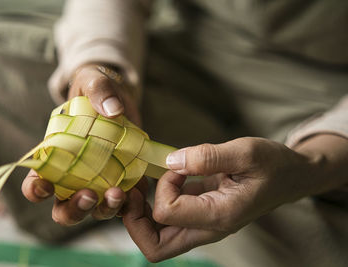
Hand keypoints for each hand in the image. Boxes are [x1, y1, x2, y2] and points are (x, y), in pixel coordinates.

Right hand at [22, 63, 140, 224]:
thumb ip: (98, 89)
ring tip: (119, 194)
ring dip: (104, 209)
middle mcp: (73, 176)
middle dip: (74, 209)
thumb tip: (112, 110)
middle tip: (90, 195)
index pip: (36, 181)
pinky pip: (123, 202)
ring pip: (94, 210)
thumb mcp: (93, 81)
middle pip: (64, 208)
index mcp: (55, 155)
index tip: (45, 187)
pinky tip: (138, 190)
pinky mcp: (121, 181)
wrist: (120, 98)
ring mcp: (98, 181)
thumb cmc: (96, 90)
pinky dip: (130, 202)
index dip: (35, 190)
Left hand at [122, 137, 324, 261]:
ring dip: (141, 214)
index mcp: (219, 216)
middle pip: (155, 246)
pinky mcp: (201, 215)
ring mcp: (203, 225)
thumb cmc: (273, 165)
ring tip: (141, 185)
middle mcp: (208, 228)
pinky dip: (154, 204)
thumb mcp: (246, 152)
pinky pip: (168, 222)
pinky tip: (161, 180)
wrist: (289, 176)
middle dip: (134, 220)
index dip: (163, 185)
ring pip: (157, 239)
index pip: (167, 212)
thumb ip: (208, 157)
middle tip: (133, 191)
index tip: (178, 167)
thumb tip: (172, 162)